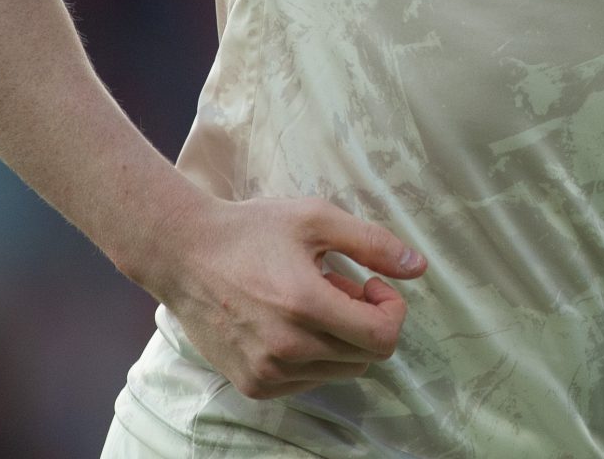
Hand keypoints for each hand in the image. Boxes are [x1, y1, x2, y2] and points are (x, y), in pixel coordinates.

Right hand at [143, 192, 426, 398]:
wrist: (183, 255)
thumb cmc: (252, 231)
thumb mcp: (317, 219)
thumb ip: (373, 244)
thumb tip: (419, 267)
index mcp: (306, 306)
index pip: (383, 337)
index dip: (391, 310)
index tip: (371, 283)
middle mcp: (286, 349)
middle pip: (366, 356)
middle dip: (366, 320)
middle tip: (339, 286)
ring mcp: (267, 373)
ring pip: (340, 371)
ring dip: (340, 339)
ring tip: (310, 301)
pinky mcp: (252, 385)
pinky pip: (309, 381)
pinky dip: (314, 356)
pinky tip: (289, 321)